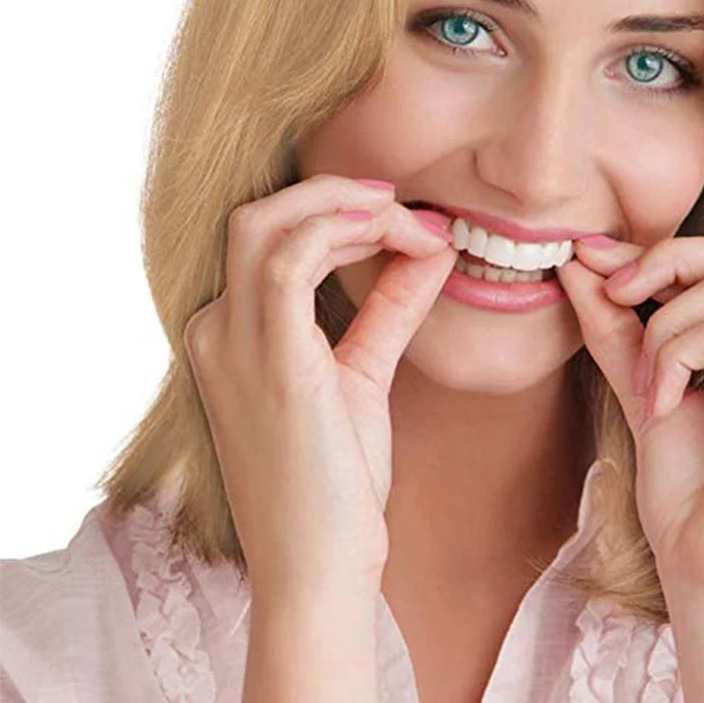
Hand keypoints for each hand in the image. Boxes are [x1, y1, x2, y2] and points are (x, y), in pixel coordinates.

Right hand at [182, 174, 456, 603]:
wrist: (319, 567)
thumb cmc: (335, 481)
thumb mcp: (362, 373)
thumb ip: (389, 307)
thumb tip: (429, 249)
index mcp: (227, 333)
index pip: (269, 238)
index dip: (336, 213)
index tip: (402, 221)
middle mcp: (215, 329)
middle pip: (258, 216)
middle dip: (335, 195)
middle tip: (401, 206)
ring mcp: (231, 343)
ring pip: (269, 224)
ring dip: (347, 209)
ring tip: (410, 224)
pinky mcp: (267, 360)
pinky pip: (289, 262)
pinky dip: (341, 232)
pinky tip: (393, 238)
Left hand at [555, 234, 703, 606]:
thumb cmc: (689, 499)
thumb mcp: (646, 388)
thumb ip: (620, 326)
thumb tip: (581, 261)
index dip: (664, 254)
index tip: (596, 262)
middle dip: (667, 260)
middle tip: (612, 293)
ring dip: (664, 325)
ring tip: (644, 384)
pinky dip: (676, 357)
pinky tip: (661, 406)